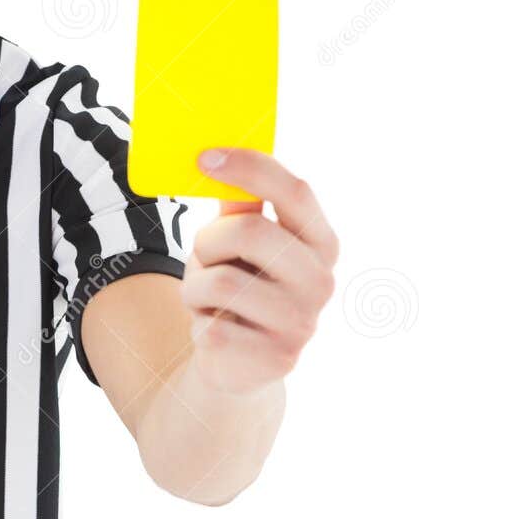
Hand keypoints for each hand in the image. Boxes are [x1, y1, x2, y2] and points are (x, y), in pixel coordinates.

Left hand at [179, 148, 338, 393]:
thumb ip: (239, 203)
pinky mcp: (275, 360)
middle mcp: (321, 282)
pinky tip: (214, 328)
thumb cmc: (239, 286)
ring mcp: (302, 324)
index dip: (250, 168)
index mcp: (320, 242)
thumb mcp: (239, 241)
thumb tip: (220, 155)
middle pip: (250, 232)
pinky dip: (198, 323)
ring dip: (196, 286)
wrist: (237, 363)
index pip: (295, 191)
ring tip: (206, 298)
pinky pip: (211, 326)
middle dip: (209, 241)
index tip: (205, 157)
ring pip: (222, 282)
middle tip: (204, 256)